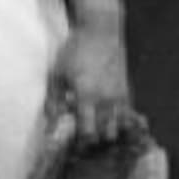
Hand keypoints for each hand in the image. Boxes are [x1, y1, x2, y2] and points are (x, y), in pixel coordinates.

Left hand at [55, 17, 133, 144]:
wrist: (101, 30)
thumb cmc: (75, 51)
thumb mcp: (57, 74)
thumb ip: (53, 101)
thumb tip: (50, 124)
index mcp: (87, 96)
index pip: (88, 131)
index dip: (81, 143)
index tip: (74, 147)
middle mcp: (106, 99)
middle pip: (106, 134)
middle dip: (96, 141)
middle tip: (85, 142)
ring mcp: (120, 95)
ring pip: (120, 127)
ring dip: (109, 133)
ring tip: (99, 134)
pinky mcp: (127, 90)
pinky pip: (128, 115)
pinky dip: (121, 122)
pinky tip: (112, 123)